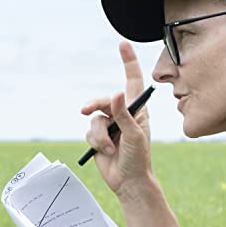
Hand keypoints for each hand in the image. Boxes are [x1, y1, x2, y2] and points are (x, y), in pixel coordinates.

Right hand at [80, 42, 152, 194]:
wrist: (128, 182)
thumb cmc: (139, 158)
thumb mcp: (134, 135)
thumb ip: (124, 114)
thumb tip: (116, 93)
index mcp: (137, 110)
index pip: (133, 81)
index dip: (128, 62)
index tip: (123, 44)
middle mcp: (122, 115)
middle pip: (104, 100)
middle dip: (94, 104)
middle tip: (86, 110)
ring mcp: (109, 126)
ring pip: (94, 119)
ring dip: (99, 135)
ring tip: (109, 147)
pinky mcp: (98, 138)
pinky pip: (88, 132)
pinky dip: (95, 142)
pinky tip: (105, 152)